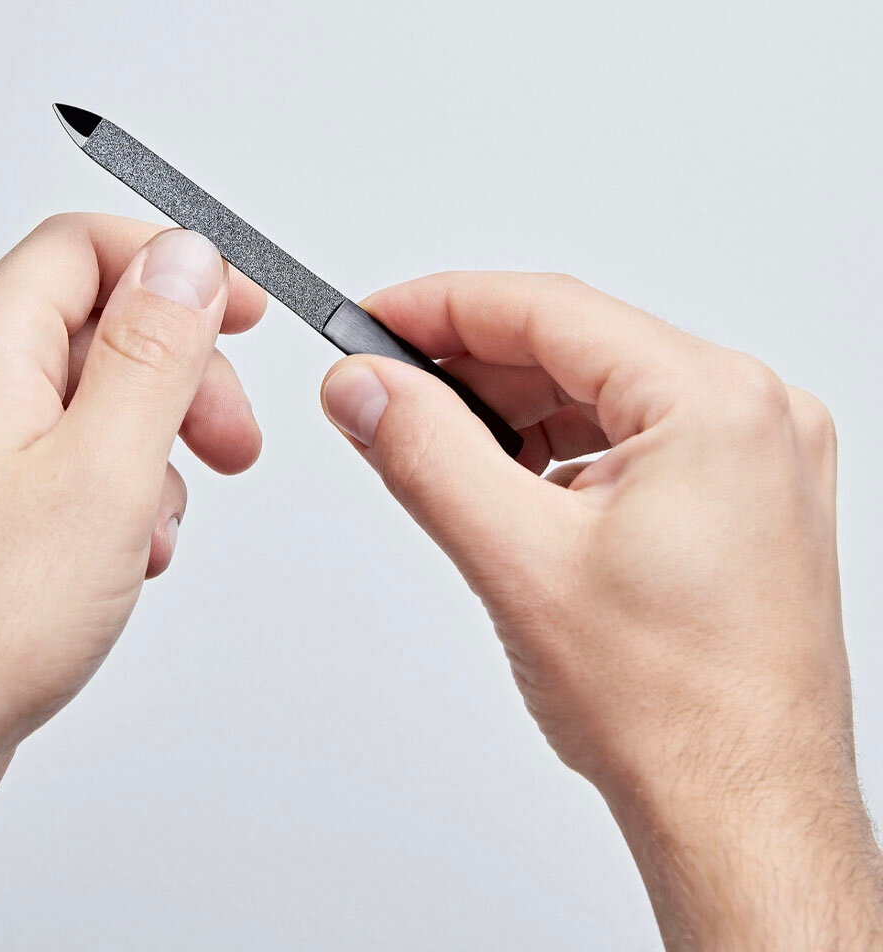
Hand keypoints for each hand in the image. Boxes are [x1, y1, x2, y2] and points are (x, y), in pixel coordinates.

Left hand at [0, 214, 264, 951]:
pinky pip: (51, 459)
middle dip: (177, 374)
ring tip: (159, 522)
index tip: (240, 311)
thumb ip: (154, 349)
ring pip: (78, 400)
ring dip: (145, 446)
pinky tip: (120, 554)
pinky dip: (104, 489)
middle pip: (89, 324)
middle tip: (229, 437)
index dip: (176, 266)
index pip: (84, 246)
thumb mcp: (107, 469)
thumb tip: (185, 258)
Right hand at [321, 271, 882, 949]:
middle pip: (575, 344)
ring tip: (436, 441)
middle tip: (384, 386)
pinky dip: (558, 447)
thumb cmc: (675, 713)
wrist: (743, 815)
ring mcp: (757, 456)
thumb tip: (366, 388)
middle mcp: (754, 415)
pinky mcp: (743, 495)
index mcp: (716, 404)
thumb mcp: (516, 560)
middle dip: (469, 364)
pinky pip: (632, 435)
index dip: (442, 306)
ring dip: (511, 408)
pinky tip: (509, 482)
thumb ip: (424, 451)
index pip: (549, 310)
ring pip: (600, 390)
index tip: (374, 320)